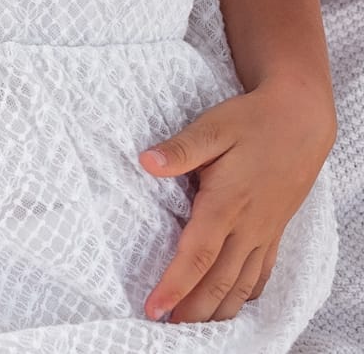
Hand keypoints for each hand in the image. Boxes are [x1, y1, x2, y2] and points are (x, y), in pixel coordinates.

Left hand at [141, 82, 335, 321]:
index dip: (174, 286)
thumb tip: (146, 162)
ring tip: (193, 328)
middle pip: (218, 281)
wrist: (301, 120)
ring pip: (241, 283)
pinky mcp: (274, 229)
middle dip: (192, 310)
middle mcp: (247, 226)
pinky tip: (234, 304)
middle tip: (165, 328)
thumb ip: (181, 150)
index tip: (153, 308)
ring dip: (218, 309)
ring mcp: (264, 231)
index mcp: (226, 204)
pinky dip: (246, 294)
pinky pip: (261, 272)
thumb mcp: (213, 127)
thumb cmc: (252, 121)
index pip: (196, 256)